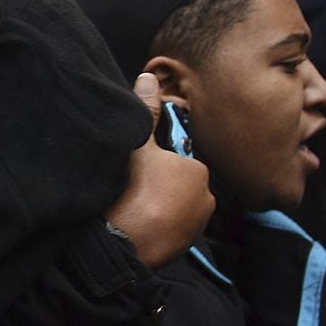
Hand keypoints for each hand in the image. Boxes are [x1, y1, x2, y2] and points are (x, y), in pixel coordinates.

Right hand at [105, 73, 213, 268]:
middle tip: (131, 187)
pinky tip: (137, 223)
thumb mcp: (136, 145)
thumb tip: (149, 77)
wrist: (119, 243)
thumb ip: (146, 112)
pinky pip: (170, 229)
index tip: (135, 170)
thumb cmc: (131, 190)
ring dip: (158, 206)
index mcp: (198, 171)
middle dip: (159, 185)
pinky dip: (157, 226)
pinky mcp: (183, 248)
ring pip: (174, 207)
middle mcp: (206, 199)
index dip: (153, 162)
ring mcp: (195, 227)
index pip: (176, 159)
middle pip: (177, 183)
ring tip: (132, 205)